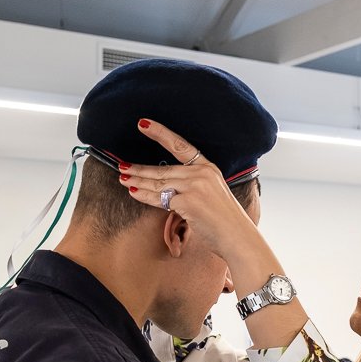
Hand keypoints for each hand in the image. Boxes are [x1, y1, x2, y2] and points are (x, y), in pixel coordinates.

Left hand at [118, 119, 262, 265]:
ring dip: (137, 182)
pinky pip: (160, 199)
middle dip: (139, 169)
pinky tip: (134, 193)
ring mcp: (194, 186)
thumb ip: (191, 186)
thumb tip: (165, 187)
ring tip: (123, 179)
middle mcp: (201, 172)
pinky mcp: (188, 201)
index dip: (160, 133)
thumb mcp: (211, 194)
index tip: (143, 124)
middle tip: (122, 166)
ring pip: (158, 183)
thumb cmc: (224, 221)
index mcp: (208, 167)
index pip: (180, 145)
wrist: (237, 237)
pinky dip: (145, 197)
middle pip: (163, 169)